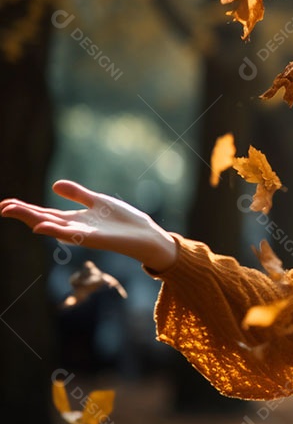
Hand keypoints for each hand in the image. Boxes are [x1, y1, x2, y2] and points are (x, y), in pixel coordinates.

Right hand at [1, 180, 177, 271]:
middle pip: (44, 219)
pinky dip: (56, 230)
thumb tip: (54, 185)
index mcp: (75, 220)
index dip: (25, 209)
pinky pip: (72, 234)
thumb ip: (77, 194)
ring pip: (53, 226)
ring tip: (12, 211)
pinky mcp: (95, 238)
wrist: (147, 236)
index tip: (5, 203)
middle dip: (23, 213)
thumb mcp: (98, 202)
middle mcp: (75, 228)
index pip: (44, 213)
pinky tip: (42, 226)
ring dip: (33, 219)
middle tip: (2, 207)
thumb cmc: (124, 221)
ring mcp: (83, 234)